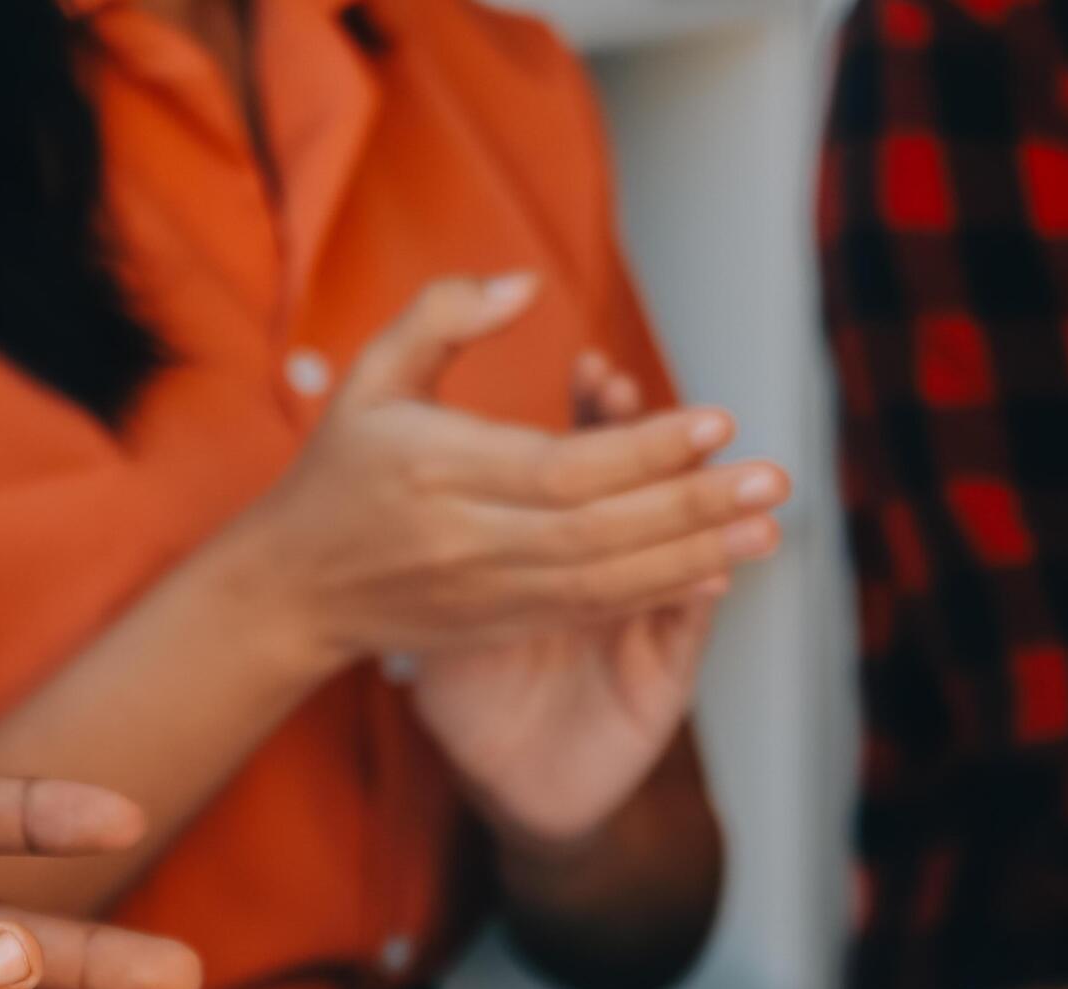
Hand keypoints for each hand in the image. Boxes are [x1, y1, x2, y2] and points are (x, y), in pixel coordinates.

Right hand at [217, 274, 785, 674]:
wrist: (292, 591)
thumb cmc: (340, 469)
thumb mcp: (371, 374)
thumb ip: (445, 314)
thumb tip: (530, 284)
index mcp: (438, 469)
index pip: (562, 466)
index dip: (645, 449)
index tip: (716, 419)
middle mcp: (467, 540)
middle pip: (599, 530)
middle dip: (694, 507)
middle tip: (774, 481)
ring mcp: (486, 593)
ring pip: (605, 582)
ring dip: (694, 559)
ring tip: (766, 530)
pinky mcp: (500, 625)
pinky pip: (589, 613)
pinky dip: (656, 596)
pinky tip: (715, 575)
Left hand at [410, 351, 759, 850]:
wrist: (500, 782)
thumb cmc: (467, 693)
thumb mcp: (438, 614)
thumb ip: (441, 547)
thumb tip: (428, 470)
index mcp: (555, 552)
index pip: (589, 470)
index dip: (598, 424)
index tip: (592, 375)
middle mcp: (606, 576)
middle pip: (640, 496)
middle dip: (642, 442)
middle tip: (625, 387)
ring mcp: (641, 623)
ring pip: (676, 551)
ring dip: (692, 504)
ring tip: (702, 449)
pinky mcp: (663, 676)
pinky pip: (686, 625)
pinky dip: (699, 590)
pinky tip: (719, 558)